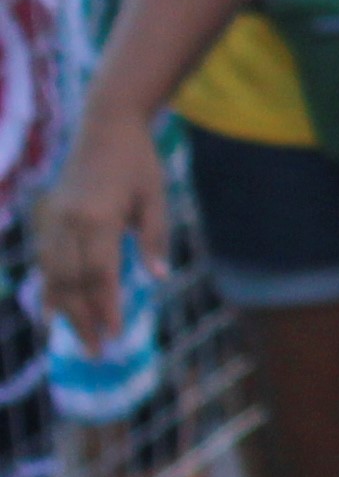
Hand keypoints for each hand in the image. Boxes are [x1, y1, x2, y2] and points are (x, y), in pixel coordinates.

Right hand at [27, 108, 168, 348]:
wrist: (104, 126)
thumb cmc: (139, 163)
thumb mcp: (156, 198)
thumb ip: (154, 239)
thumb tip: (156, 279)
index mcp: (98, 217)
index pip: (99, 273)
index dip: (105, 306)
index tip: (114, 334)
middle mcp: (68, 221)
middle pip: (70, 281)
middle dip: (83, 318)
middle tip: (96, 351)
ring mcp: (51, 220)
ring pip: (51, 275)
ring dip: (64, 309)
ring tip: (79, 338)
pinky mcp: (45, 219)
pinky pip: (44, 262)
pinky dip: (49, 288)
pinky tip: (55, 311)